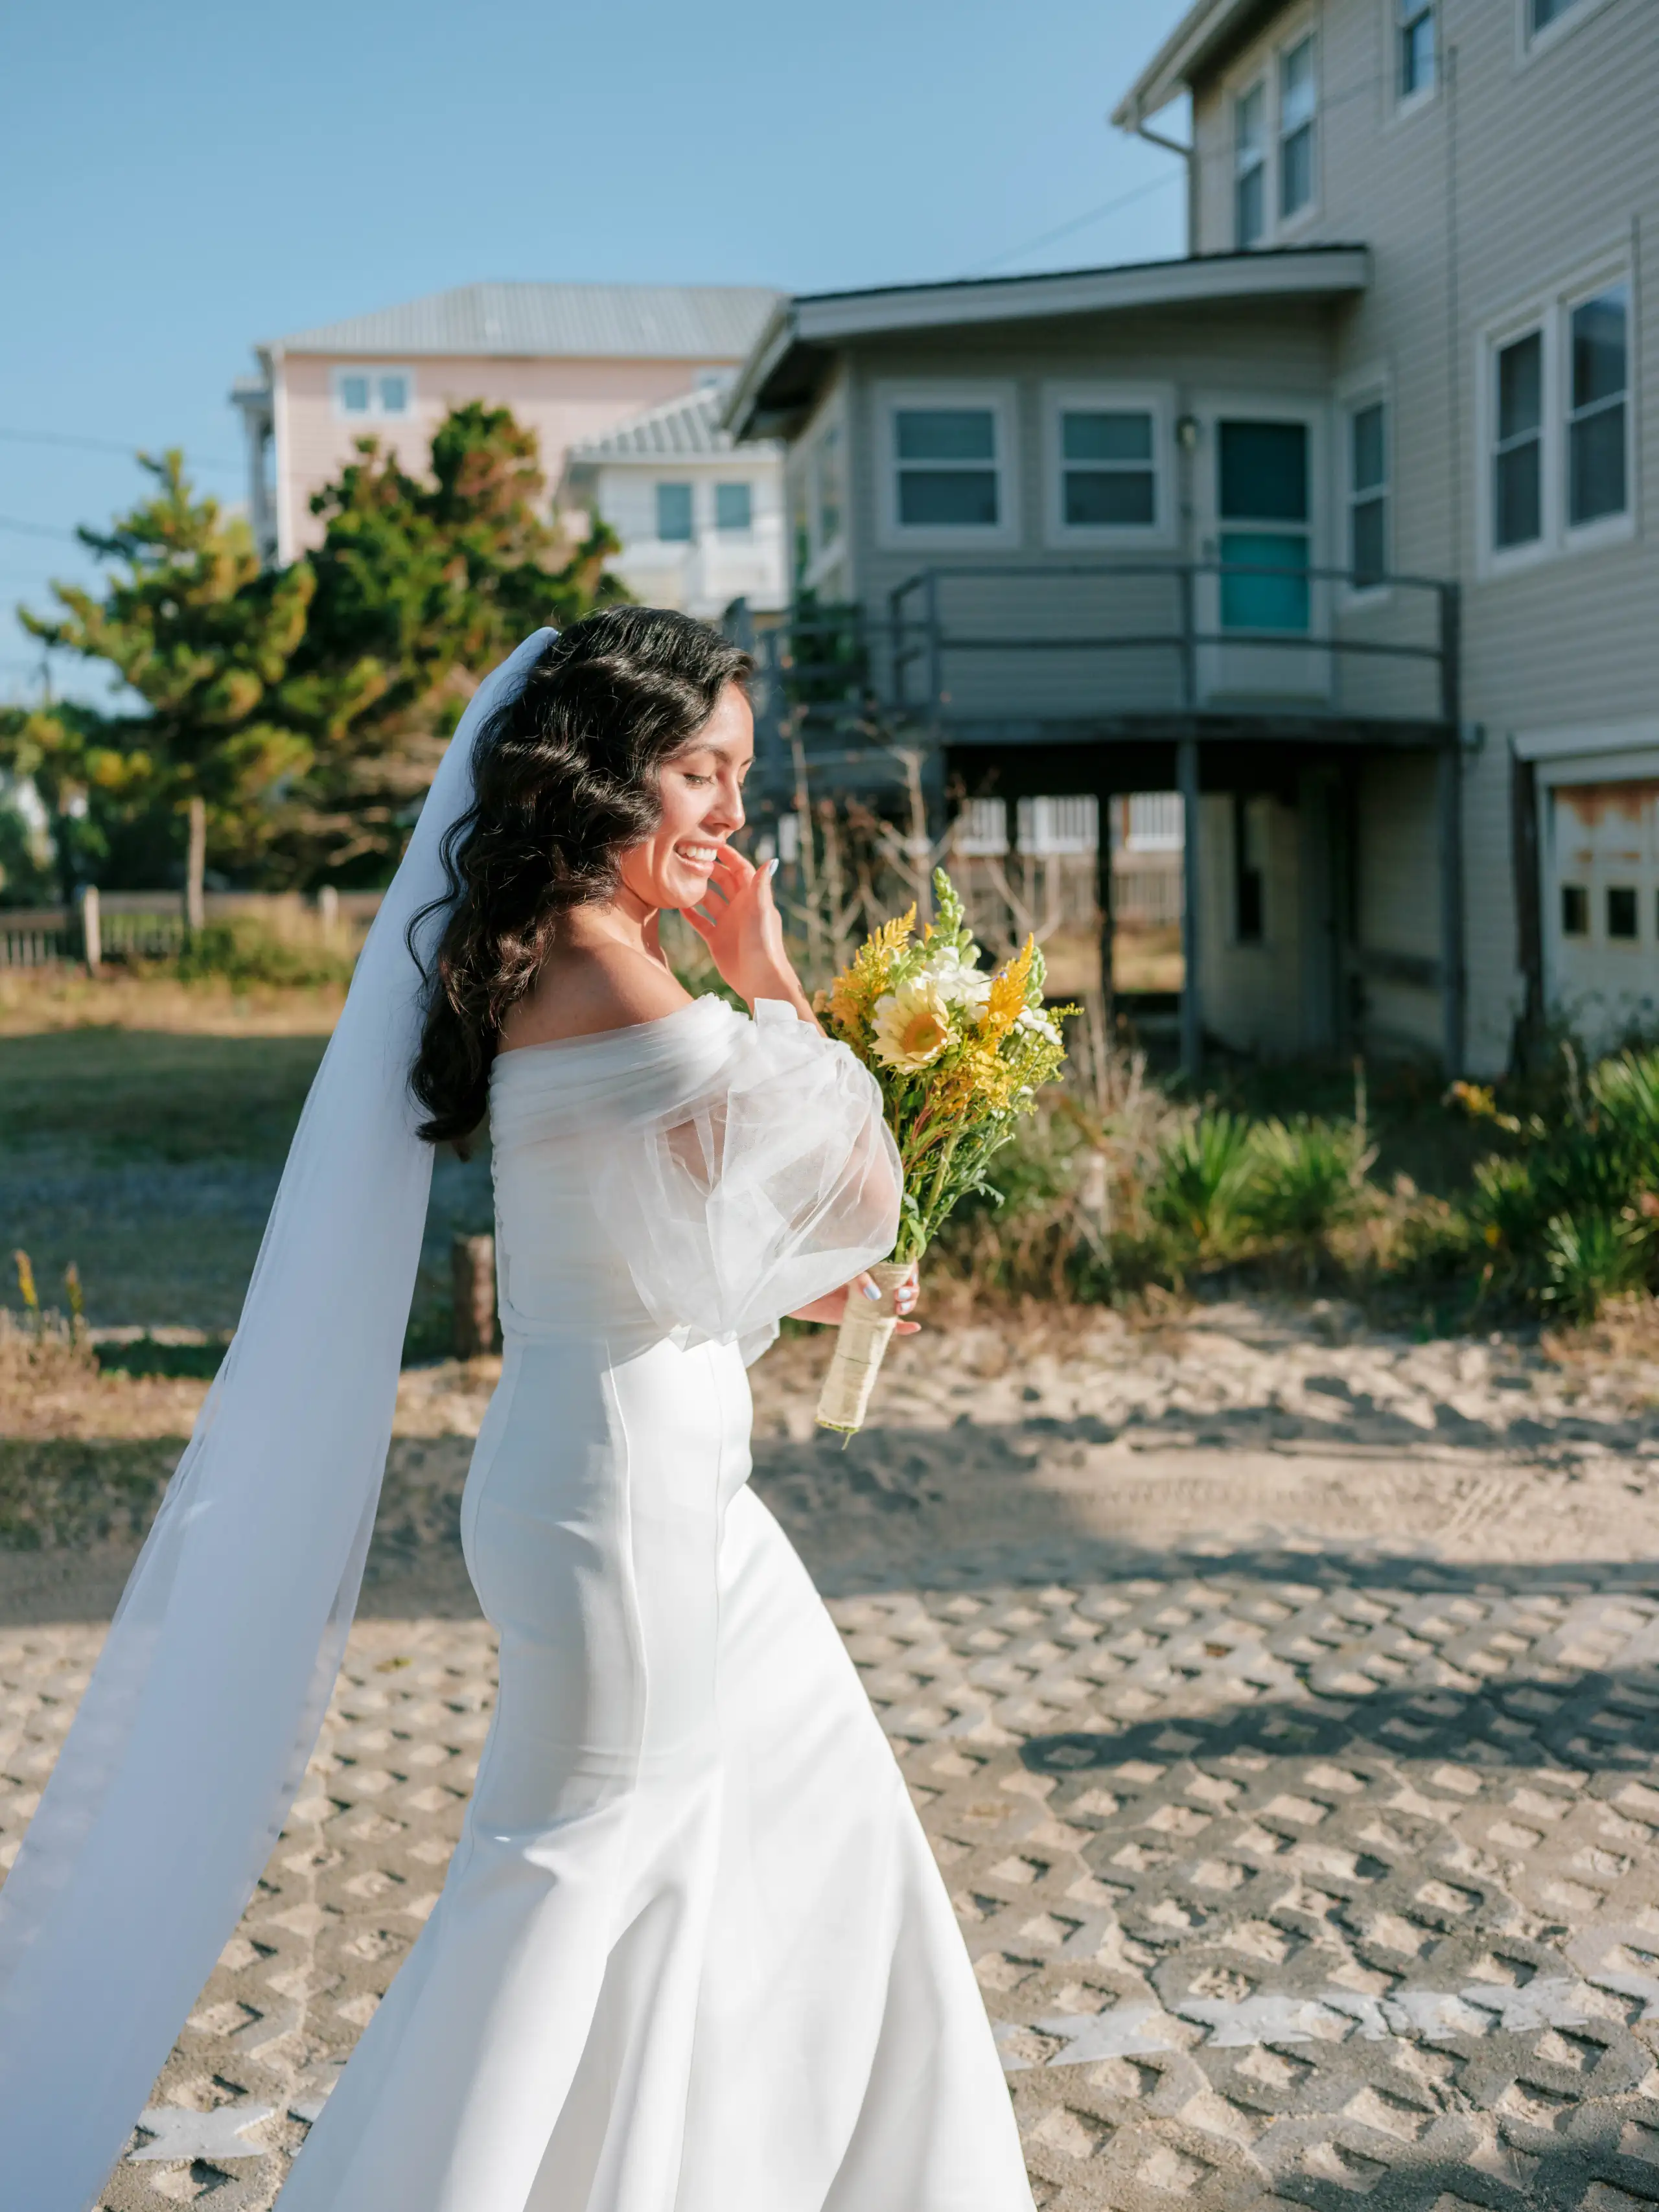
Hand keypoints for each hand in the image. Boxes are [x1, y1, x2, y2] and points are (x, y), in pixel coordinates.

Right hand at [680, 849, 810, 1016]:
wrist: (759, 979)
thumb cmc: (764, 944)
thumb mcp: (761, 911)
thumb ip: (762, 885)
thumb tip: (772, 859)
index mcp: (753, 897)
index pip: (740, 869)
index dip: (729, 856)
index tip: (713, 842)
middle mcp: (740, 907)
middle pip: (722, 881)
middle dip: (709, 869)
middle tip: (690, 858)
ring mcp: (727, 923)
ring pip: (708, 900)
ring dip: (697, 890)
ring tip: (679, 878)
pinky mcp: (716, 939)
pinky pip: (700, 922)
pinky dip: (690, 913)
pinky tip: (676, 904)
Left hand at [789, 1263, 920, 1332]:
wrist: (797, 1291)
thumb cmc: (817, 1272)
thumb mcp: (839, 1268)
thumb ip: (856, 1277)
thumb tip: (874, 1295)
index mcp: (873, 1264)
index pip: (902, 1265)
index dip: (911, 1272)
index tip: (908, 1279)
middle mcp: (876, 1281)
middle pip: (905, 1286)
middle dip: (910, 1291)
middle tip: (900, 1296)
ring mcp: (871, 1300)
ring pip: (899, 1304)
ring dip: (908, 1305)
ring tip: (900, 1307)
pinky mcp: (865, 1317)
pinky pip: (886, 1324)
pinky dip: (901, 1327)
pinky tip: (913, 1326)